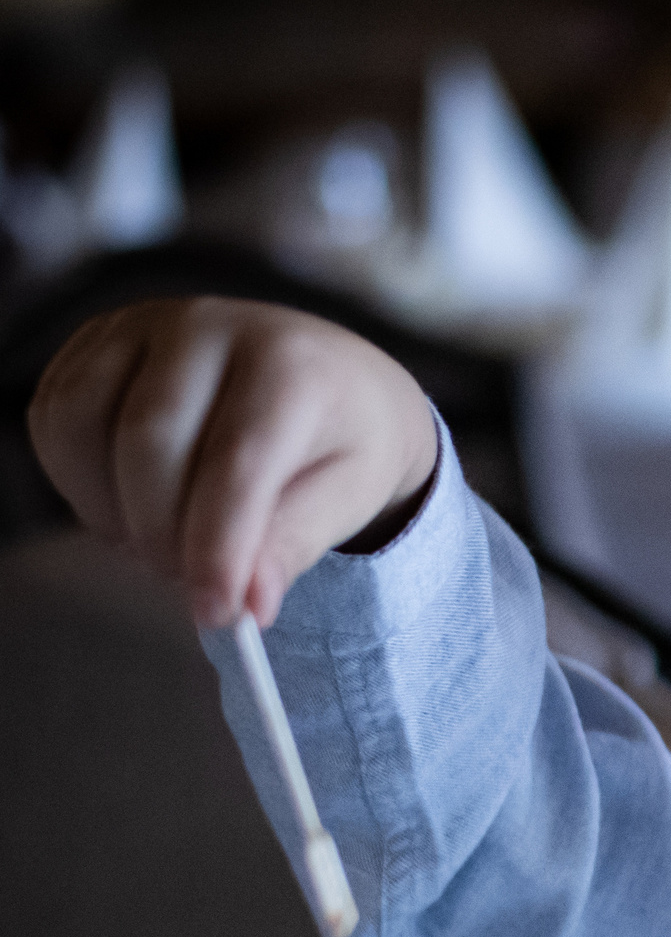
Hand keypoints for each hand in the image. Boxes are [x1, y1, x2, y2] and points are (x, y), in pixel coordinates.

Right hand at [27, 297, 438, 629]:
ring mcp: (142, 324)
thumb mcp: (349, 496)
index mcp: (291, 365)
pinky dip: (78, 481)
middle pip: (148, 446)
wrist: (327, 375)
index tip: (218, 611)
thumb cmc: (342, 439)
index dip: (218, 548)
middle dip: (162, 536)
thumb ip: (296, 543)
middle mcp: (210, 327)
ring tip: (164, 544)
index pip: (236, 464)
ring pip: (83, 428)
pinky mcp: (96, 340)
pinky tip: (129, 505)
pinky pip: (55, 419)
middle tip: (193, 584)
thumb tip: (247, 601)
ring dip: (112, 511)